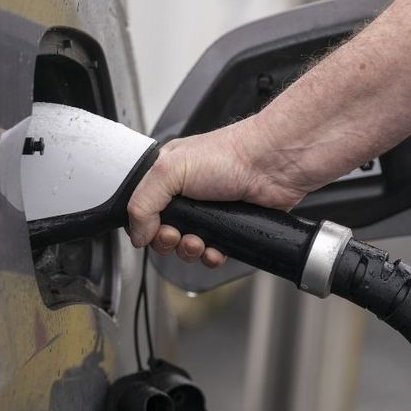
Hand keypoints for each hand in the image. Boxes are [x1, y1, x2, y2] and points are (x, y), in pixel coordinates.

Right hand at [126, 121, 310, 267]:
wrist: (274, 165)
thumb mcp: (169, 170)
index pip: (142, 210)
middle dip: (167, 241)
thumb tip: (137, 234)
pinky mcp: (229, 227)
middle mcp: (186, 194)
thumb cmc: (230, 154)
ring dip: (189, 251)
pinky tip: (216, 249)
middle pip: (162, 232)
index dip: (144, 226)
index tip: (153, 230)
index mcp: (167, 176)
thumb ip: (142, 203)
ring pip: (186, 245)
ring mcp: (208, 212)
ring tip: (199, 242)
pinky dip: (211, 256)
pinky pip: (212, 252)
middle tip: (176, 235)